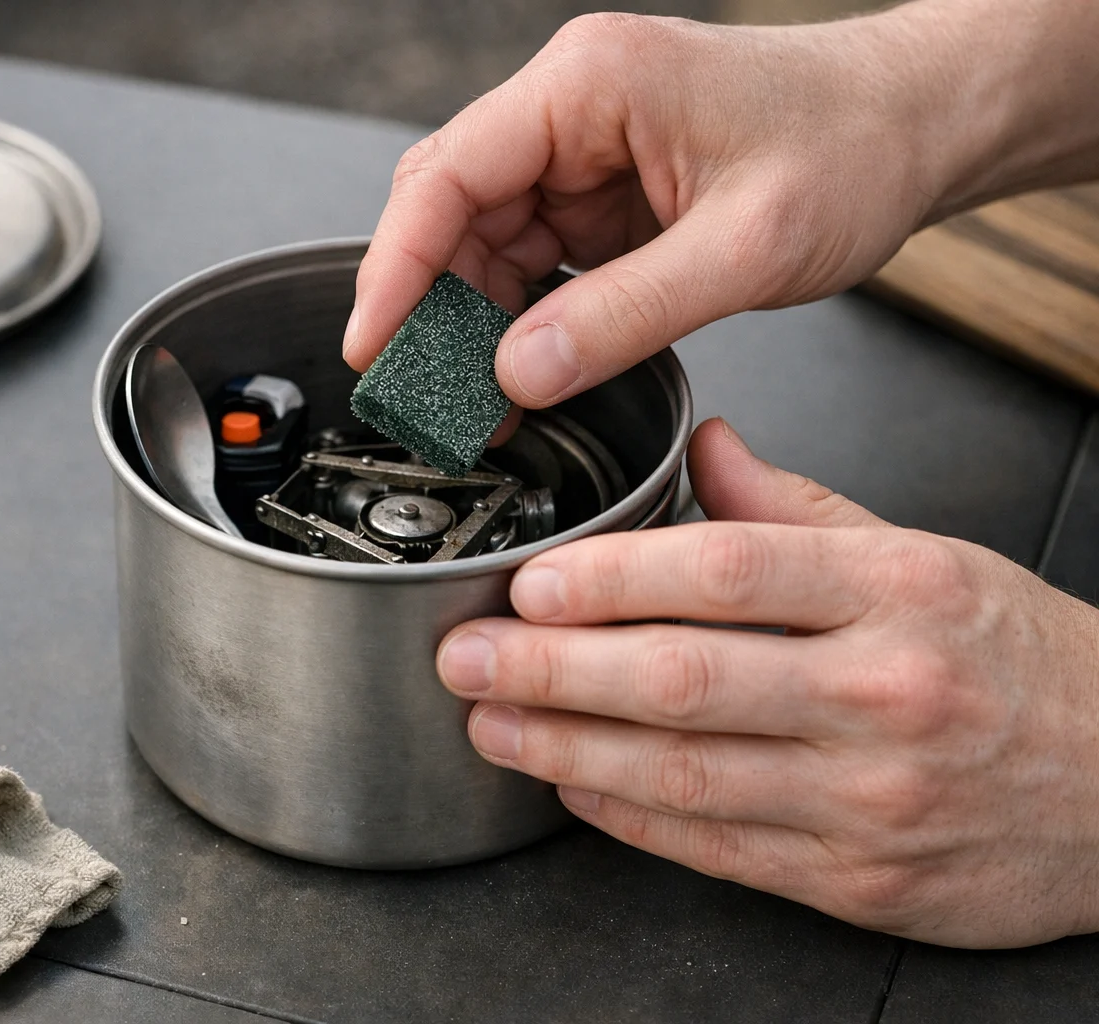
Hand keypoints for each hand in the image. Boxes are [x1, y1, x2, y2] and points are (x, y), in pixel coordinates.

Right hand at [343, 2, 1098, 406]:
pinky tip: (517, 377)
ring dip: (469, 326)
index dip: (395, 267)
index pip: (448, 174)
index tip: (371, 345)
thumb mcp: (746, 245)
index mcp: (588, 85)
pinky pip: (529, 262)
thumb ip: (626, 314)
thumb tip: (521, 373)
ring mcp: (581, 153)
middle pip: (449, 211)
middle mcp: (570, 110)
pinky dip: (515, 324)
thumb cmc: (852, 146)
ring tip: (470, 407)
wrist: (914, 126)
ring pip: (481, 243)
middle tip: (418, 398)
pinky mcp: (600, 195)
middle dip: (426, 308)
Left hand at [437, 418, 1098, 946]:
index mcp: (899, 592)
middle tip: (467, 657)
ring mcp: (871, 796)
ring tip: (491, 722)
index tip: (531, 583)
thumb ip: (800, 507)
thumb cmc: (1021, 663)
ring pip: (685, 773)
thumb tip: (706, 446)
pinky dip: (629, 817)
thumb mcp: (927, 556)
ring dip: (566, 747)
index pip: (729, 574)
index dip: (612, 580)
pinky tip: (571, 784)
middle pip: (685, 678)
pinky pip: (717, 846)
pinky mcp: (859, 880)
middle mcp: (884, 693)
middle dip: (552, 670)